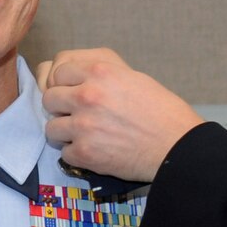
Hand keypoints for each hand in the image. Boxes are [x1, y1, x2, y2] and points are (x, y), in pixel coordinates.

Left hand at [39, 47, 200, 181]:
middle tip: (77, 115)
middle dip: (60, 108)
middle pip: (49, 98)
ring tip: (85, 135)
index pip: (58, 71)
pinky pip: (65, 153)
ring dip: (66, 133)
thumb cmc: (161, 111)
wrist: (177, 146)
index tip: (73, 93)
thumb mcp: (132, 77)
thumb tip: (70, 77)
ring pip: (51, 127)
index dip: (65, 84)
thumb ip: (99, 74)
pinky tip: (95, 151)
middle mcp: (88, 95)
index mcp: (100, 72)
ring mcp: (83, 125)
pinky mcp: (85, 152)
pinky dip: (77, 155)